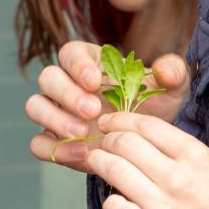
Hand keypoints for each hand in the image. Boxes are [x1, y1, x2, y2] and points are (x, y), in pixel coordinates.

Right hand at [25, 40, 190, 170]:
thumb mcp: (171, 89)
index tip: (95, 80)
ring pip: (35, 106)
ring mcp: (56, 113)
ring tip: (83, 132)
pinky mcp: (54, 142)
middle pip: (48, 77)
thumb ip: (173, 73)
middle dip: (67, 93)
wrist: (148, 142)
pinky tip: (81, 154)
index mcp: (89, 62)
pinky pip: (38, 143)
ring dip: (55, 119)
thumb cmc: (154, 106)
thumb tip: (168, 69)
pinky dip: (54, 149)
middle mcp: (66, 85)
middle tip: (93, 110)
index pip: (70, 53)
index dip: (78, 65)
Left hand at [88, 111, 208, 208]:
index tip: (108, 122)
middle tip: (101, 145)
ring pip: (114, 170)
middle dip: (106, 140)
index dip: (121, 119)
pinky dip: (109, 201)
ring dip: (98, 163)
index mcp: (195, 157)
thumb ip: (180, 152)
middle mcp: (178, 178)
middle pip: (125, 143)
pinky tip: (116, 202)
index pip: (148, 126)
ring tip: (97, 163)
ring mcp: (163, 208)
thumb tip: (142, 135)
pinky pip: (115, 207)